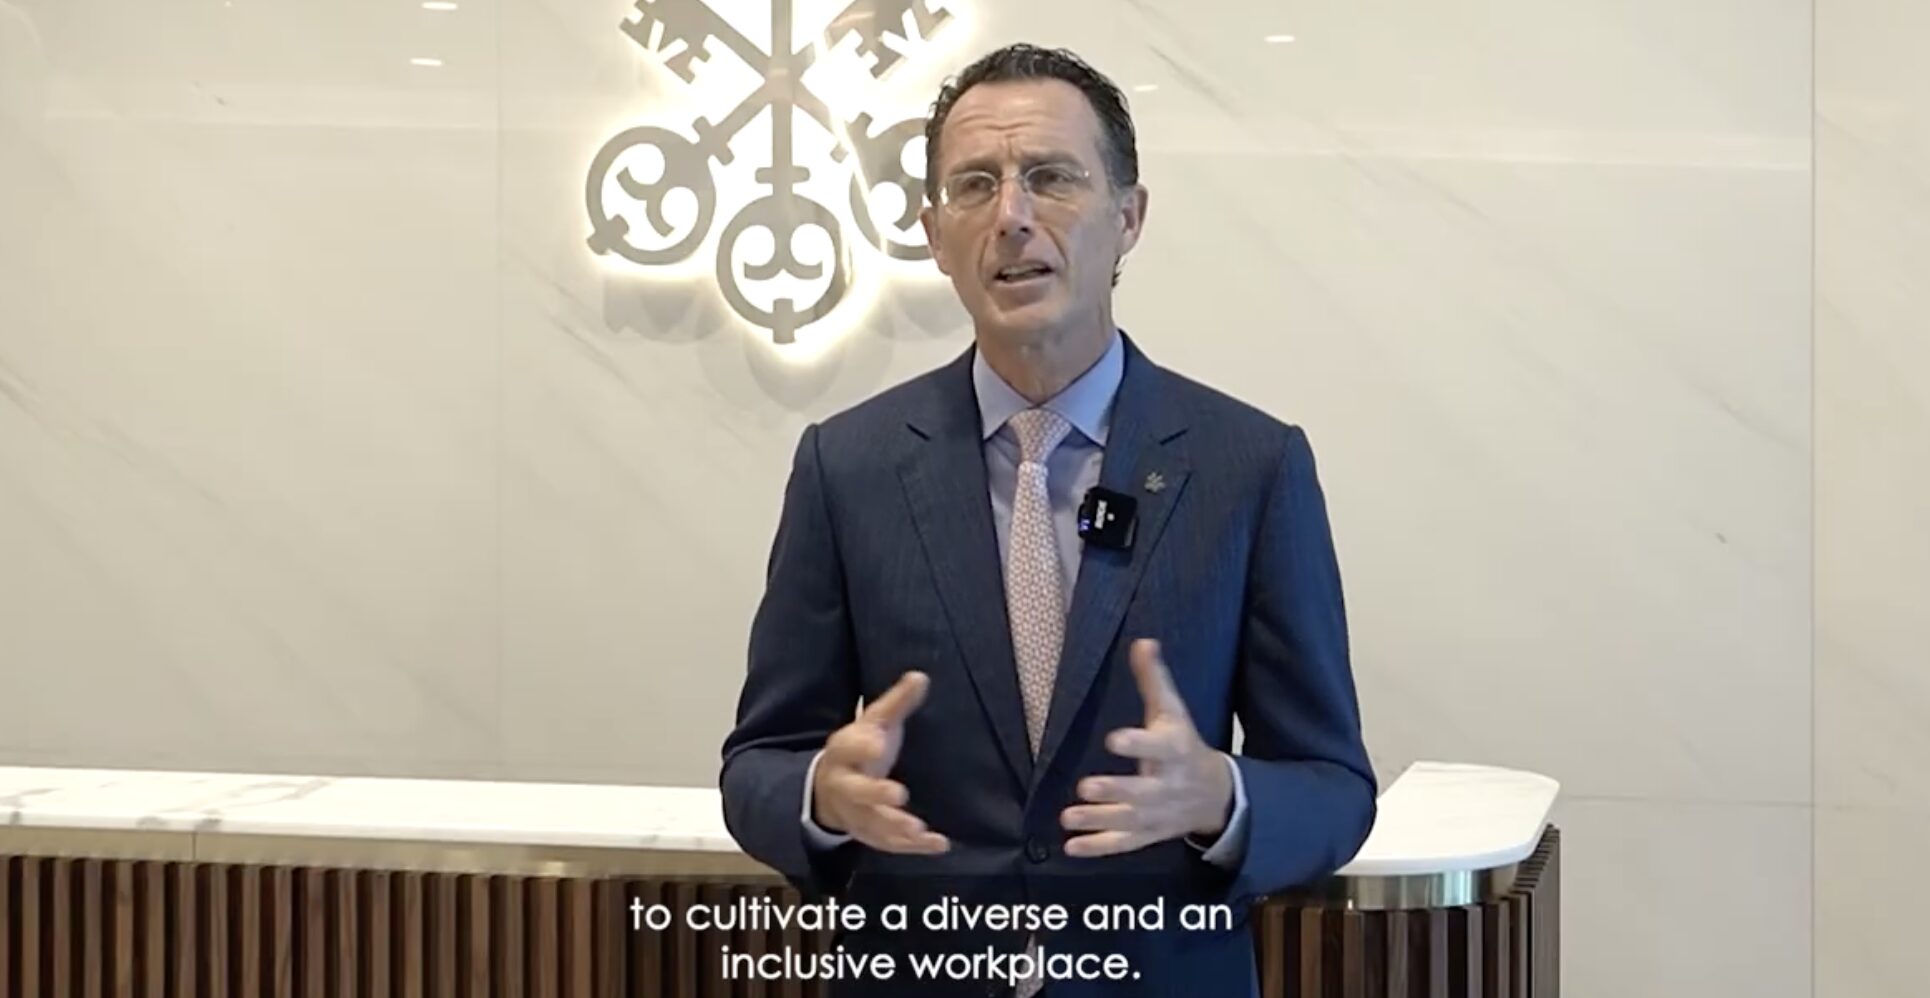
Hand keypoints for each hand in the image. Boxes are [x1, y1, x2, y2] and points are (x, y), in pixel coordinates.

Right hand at [810, 671, 949, 854]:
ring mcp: (854, 814)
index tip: (878, 741)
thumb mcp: (873, 722)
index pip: (849, 746)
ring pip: (871, 824)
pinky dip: (912, 848)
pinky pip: (889, 844)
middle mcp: (845, 785)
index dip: (862, 746)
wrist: (827, 788)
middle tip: (899, 794)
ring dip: (894, 828)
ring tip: (919, 829)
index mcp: (843, 751)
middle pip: (856, 791)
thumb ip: (896, 703)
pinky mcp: (869, 834)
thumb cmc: (859, 749)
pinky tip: (938, 844)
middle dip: (875, 794)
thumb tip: (920, 676)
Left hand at [1061, 640, 1232, 857]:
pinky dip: (1098, 847)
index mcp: (1175, 751)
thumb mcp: (1173, 712)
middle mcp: (1167, 786)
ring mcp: (1158, 814)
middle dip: (1115, 791)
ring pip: (1128, 821)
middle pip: (1142, 792)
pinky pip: (1123, 844)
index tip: (1114, 739)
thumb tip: (1143, 642)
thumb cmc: (1184, 745)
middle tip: (1086, 786)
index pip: (1158, 748)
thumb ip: (1154, 681)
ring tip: (1068, 816)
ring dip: (1098, 820)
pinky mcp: (1148, 834)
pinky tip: (1071, 847)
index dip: (1138, 745)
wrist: (1217, 794)